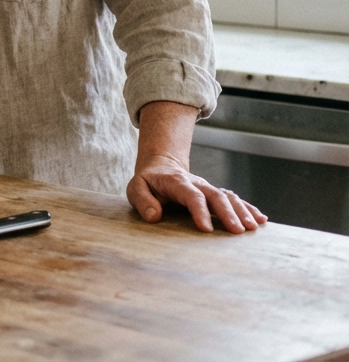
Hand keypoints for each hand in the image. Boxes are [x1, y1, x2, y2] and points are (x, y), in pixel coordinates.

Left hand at [127, 153, 267, 232]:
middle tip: (238, 231)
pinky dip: (249, 208)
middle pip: (215, 195)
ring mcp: (208, 188)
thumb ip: (142, 200)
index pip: (191, 195)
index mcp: (177, 182)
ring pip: (228, 196)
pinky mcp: (215, 194)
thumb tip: (154, 217)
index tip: (206, 229)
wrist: (161, 167)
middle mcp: (197, 184)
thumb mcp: (135, 188)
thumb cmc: (148, 182)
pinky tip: (261, 220)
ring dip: (242, 211)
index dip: (199, 211)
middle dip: (228, 213)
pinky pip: (234, 199)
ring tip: (254, 228)